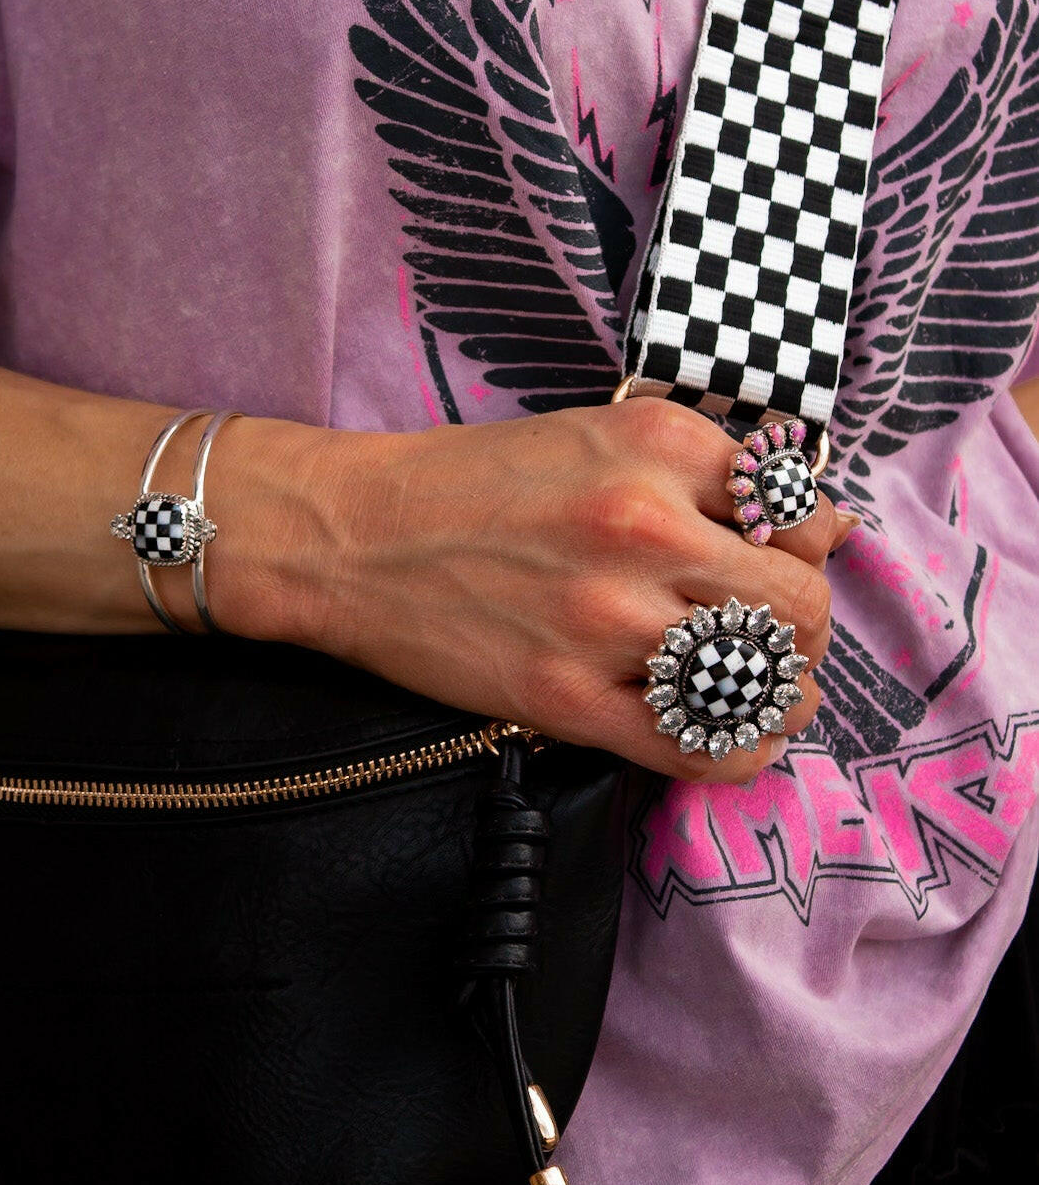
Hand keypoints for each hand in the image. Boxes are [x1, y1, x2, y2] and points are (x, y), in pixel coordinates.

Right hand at [275, 400, 849, 782]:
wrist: (356, 535)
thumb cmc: (477, 482)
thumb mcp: (598, 434)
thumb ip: (707, 472)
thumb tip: (828, 523)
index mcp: (657, 446)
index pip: (800, 511)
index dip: (806, 545)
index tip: (780, 560)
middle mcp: (642, 525)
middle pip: (800, 603)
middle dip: (805, 628)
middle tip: (776, 634)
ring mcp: (606, 618)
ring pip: (762, 679)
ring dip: (779, 691)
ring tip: (757, 685)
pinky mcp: (569, 699)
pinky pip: (704, 748)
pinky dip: (741, 749)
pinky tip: (731, 732)